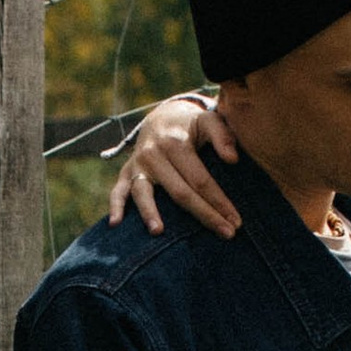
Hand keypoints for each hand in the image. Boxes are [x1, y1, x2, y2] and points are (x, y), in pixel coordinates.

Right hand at [108, 94, 240, 236]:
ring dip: (150, 213)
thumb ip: (222, 136)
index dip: (219, 202)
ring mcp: (138, 164)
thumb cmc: (192, 124)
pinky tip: (115, 224)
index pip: (200, 180)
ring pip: (144, 192)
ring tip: (159, 232)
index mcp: (176, 143)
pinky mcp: (127, 171)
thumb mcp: (209, 120)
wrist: (162, 116)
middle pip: (179, 191)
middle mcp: (154, 154)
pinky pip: (118, 190)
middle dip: (204, 214)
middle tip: (226, 234)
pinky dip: (115, 206)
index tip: (235, 222)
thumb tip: (232, 160)